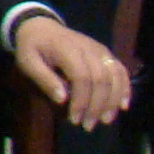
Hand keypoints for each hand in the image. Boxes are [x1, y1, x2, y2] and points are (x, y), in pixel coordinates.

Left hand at [13, 15, 130, 132]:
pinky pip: (120, 70)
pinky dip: (125, 88)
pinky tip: (123, 105)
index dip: (81, 100)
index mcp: (68, 49)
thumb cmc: (33, 47)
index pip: (81, 77)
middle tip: (88, 126)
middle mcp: (89, 48)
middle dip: (97, 106)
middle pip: (101, 79)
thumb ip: (44, 79)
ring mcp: (100, 50)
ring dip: (113, 100)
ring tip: (105, 120)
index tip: (75, 119)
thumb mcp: (28, 62)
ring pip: (115, 75)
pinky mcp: (105, 53)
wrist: (41, 27)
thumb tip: (62, 100)